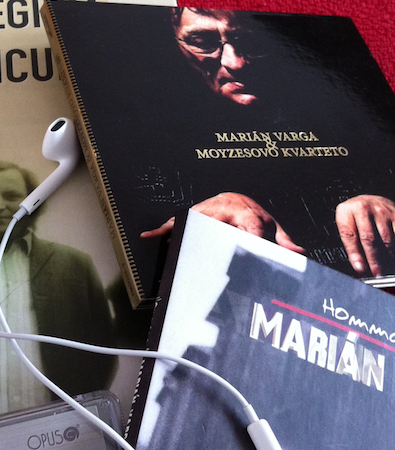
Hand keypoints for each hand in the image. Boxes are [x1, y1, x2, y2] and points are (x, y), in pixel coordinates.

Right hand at [140, 193, 303, 253]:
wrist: (237, 198)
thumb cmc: (253, 215)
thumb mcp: (271, 226)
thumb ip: (283, 240)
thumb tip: (300, 252)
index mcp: (247, 214)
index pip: (250, 228)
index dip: (251, 237)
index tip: (251, 244)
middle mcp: (225, 210)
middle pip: (216, 225)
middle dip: (209, 235)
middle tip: (202, 249)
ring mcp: (207, 211)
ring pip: (193, 220)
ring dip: (178, 230)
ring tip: (164, 240)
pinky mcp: (193, 214)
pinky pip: (176, 222)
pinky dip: (162, 229)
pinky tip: (149, 235)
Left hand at [336, 195, 394, 275]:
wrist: (367, 199)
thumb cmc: (353, 216)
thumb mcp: (345, 223)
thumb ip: (349, 241)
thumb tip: (359, 265)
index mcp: (346, 212)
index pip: (350, 236)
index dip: (355, 254)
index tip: (360, 268)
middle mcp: (364, 209)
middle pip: (370, 239)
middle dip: (374, 259)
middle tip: (377, 273)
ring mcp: (381, 210)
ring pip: (387, 238)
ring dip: (387, 256)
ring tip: (386, 269)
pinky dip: (394, 246)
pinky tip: (392, 256)